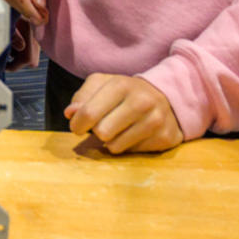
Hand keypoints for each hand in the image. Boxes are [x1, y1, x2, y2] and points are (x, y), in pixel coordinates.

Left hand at [67, 74, 182, 152]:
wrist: (168, 96)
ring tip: (120, 128)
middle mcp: (141, 102)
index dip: (77, 124)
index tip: (77, 125)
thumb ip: (83, 96)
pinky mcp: (165, 138)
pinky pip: (131, 153)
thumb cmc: (127, 92)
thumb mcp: (103, 85)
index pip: (88, 113)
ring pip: (114, 146)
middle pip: (101, 132)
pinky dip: (128, 146)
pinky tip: (135, 133)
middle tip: (103, 124)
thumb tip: (70, 113)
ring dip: (111, 140)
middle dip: (97, 131)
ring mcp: (155, 121)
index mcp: (121, 85)